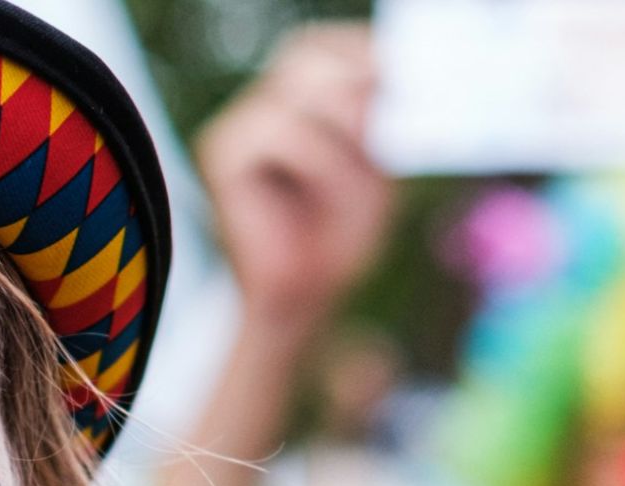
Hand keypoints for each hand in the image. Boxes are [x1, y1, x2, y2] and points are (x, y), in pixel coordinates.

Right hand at [198, 24, 394, 330]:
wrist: (299, 301)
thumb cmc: (338, 236)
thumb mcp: (374, 165)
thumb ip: (378, 117)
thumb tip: (388, 71)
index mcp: (295, 102)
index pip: (323, 46)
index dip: (361, 50)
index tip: (401, 76)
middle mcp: (261, 105)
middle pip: (305, 54)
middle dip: (356, 82)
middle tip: (385, 124)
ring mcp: (237, 127)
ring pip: (302, 95)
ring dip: (345, 139)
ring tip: (357, 189)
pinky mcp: (222, 155)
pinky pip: (282, 133)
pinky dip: (319, 163)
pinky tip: (318, 200)